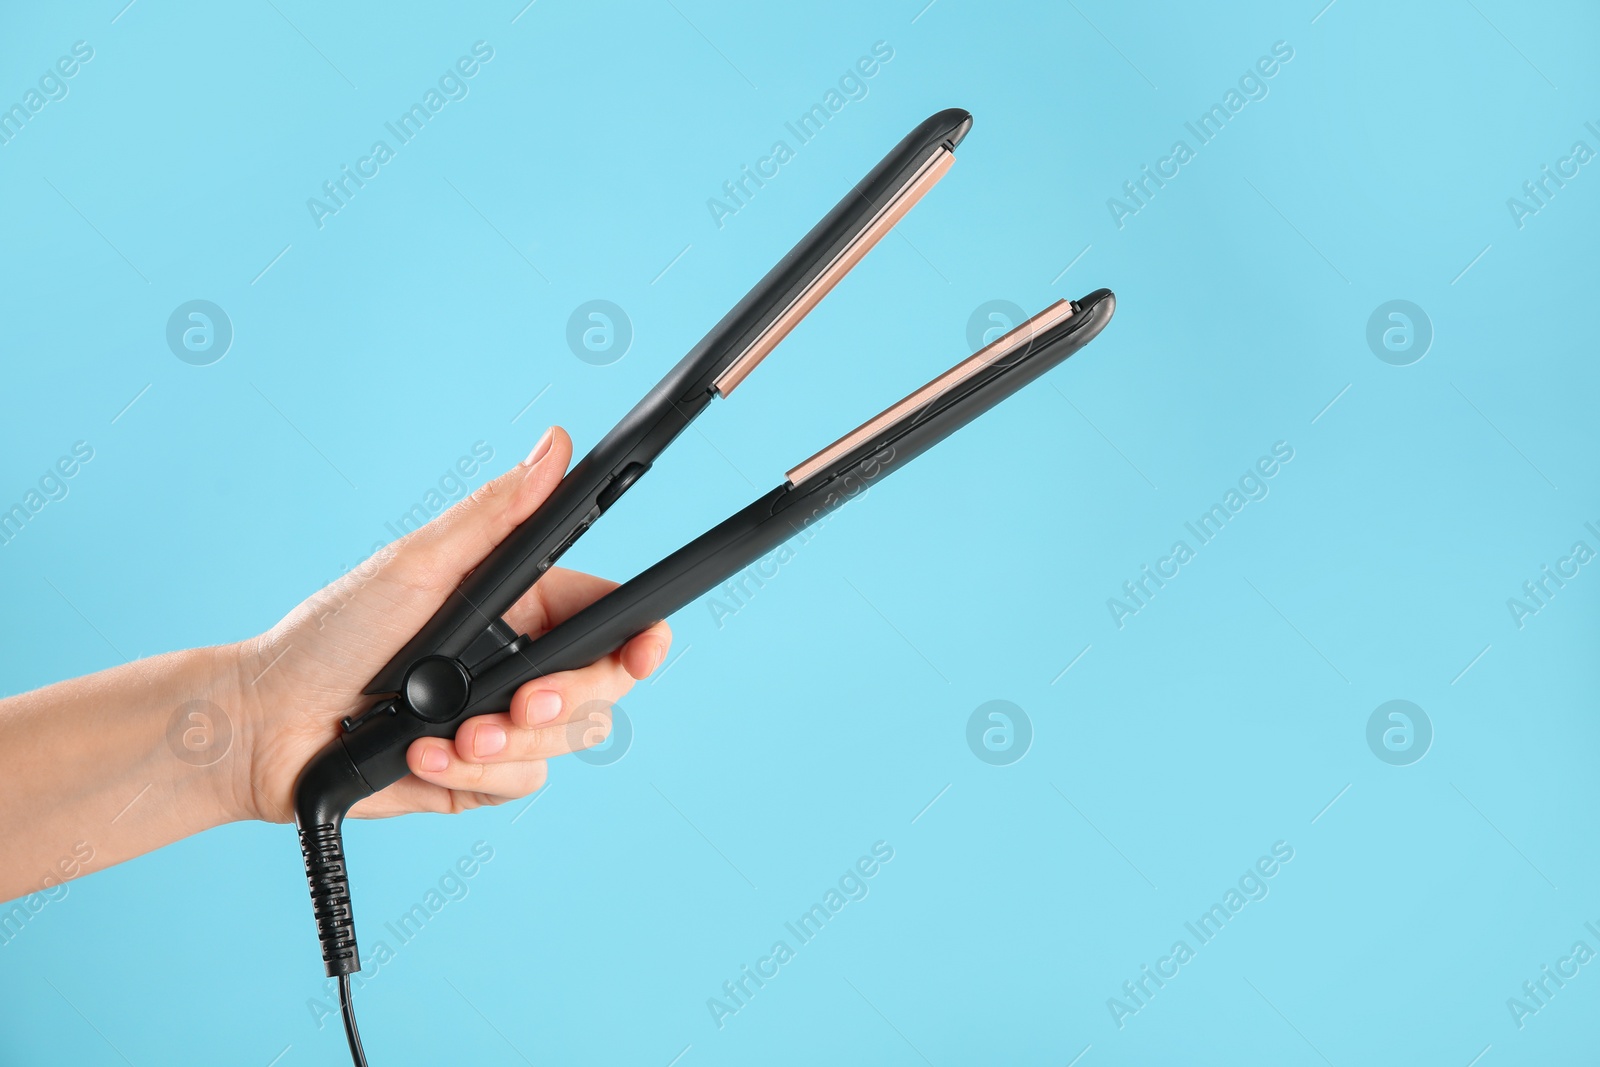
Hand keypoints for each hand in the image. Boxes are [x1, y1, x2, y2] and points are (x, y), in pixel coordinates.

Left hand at [225, 427, 669, 823]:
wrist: (264, 725)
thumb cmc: (330, 633)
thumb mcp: (418, 564)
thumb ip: (497, 514)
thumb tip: (553, 448)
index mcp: (519, 605)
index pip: (608, 618)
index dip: (641, 638)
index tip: (644, 650)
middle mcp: (518, 664)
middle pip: (600, 689)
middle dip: (566, 702)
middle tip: (520, 703)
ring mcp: (500, 724)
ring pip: (562, 744)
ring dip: (505, 745)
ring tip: (447, 736)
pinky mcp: (477, 777)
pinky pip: (517, 784)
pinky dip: (471, 775)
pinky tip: (422, 756)